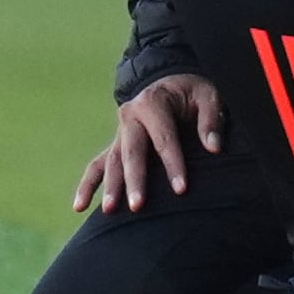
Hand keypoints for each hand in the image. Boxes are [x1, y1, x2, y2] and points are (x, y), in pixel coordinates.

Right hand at [71, 73, 222, 214]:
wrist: (168, 83)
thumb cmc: (191, 92)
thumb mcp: (207, 94)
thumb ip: (211, 118)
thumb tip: (214, 147)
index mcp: (152, 102)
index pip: (163, 138)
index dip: (173, 164)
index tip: (181, 189)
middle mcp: (130, 116)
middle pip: (132, 153)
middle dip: (135, 180)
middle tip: (138, 206)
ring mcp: (119, 132)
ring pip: (112, 162)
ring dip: (110, 187)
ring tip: (110, 211)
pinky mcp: (115, 145)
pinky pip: (96, 166)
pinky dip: (87, 186)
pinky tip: (79, 207)